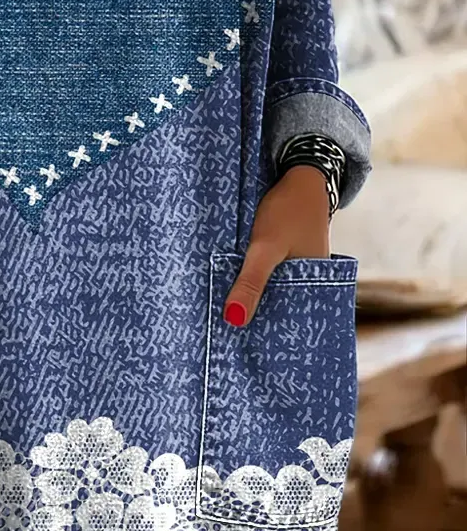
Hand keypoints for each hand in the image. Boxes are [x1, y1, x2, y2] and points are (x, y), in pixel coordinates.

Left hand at [223, 164, 330, 327]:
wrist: (300, 179)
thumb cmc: (289, 212)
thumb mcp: (266, 248)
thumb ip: (252, 281)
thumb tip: (234, 320)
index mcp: (313, 292)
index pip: (287, 328)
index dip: (263, 339)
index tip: (234, 352)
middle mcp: (307, 286)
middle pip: (275, 313)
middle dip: (252, 322)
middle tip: (218, 339)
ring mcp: (295, 274)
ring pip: (268, 296)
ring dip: (249, 300)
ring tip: (218, 318)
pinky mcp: (283, 261)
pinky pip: (265, 279)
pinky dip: (249, 283)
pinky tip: (229, 288)